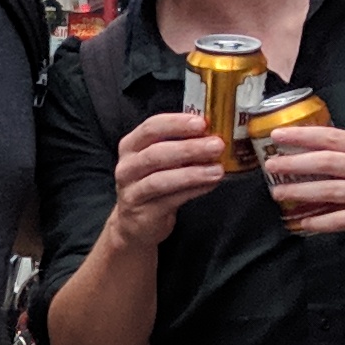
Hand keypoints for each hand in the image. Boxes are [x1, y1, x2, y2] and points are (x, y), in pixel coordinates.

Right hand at [98, 106, 232, 248]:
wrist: (135, 222)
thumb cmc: (151, 183)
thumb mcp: (160, 160)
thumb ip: (180, 146)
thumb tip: (213, 137)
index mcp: (131, 146)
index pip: (151, 128)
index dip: (176, 123)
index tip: (202, 123)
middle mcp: (127, 167)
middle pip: (155, 153)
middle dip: (189, 148)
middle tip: (216, 145)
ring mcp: (132, 191)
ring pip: (161, 179)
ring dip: (192, 173)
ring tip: (217, 170)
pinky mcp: (144, 213)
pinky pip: (170, 200)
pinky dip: (192, 191)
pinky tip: (209, 184)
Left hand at [259, 121, 344, 245]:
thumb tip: (315, 156)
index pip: (335, 137)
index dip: (304, 135)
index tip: (279, 134)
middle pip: (328, 161)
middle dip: (295, 162)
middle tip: (270, 165)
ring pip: (332, 189)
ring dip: (301, 191)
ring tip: (278, 193)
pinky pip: (342, 219)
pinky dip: (320, 221)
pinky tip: (302, 222)